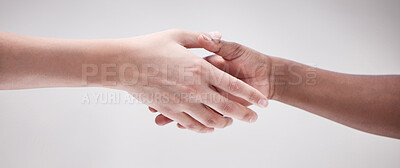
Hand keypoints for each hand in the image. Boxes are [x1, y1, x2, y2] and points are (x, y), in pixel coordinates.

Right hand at [118, 30, 267, 132]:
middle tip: (253, 119)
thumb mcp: (178, 35)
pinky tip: (209, 127)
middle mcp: (194, 88)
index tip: (262, 102)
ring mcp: (182, 102)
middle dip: (243, 114)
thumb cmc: (150, 46)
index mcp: (200, 68)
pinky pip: (191, 124)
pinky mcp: (170, 110)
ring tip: (231, 123)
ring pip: (210, 120)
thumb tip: (218, 35)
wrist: (124, 63)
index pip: (233, 85)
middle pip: (226, 107)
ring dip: (224, 123)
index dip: (251, 95)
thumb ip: (201, 37)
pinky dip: (203, 128)